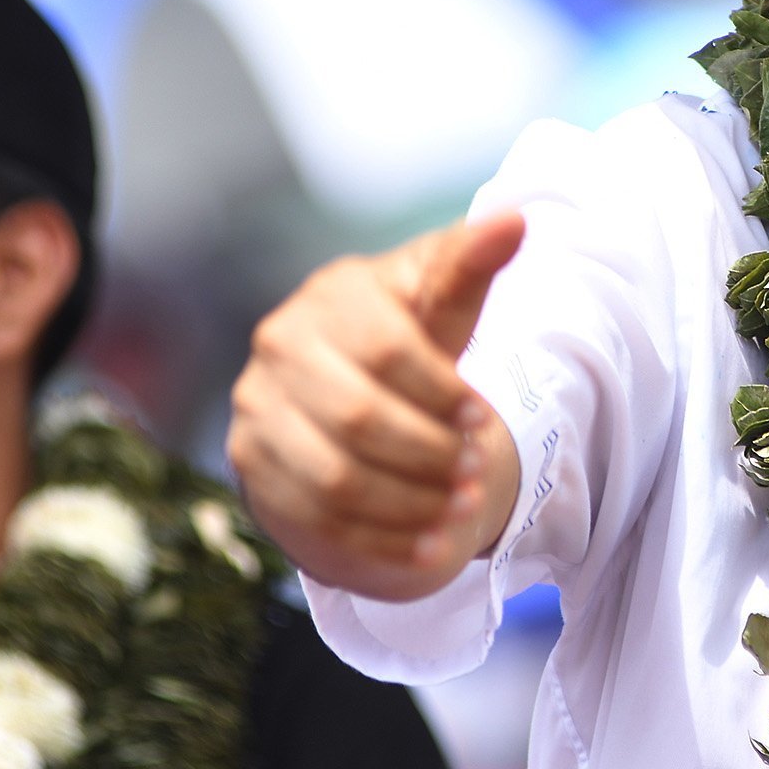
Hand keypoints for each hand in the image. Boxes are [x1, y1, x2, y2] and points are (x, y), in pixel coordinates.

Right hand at [229, 213, 526, 601]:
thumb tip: (515, 220)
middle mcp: (276, 350)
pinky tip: (432, 547)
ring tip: (464, 512)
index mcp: (326, 299)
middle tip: (478, 475)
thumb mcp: (440, 300)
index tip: (483, 419)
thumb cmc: (406, 337)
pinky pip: (316, 520)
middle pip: (356, 418)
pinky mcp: (253, 470)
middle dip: (428, 454)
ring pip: (335, 477)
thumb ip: (470, 263)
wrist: (349, 393)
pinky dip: (383, 541)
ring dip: (410, 504)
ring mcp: (254, 413)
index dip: (440, 392)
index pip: (383, 350)